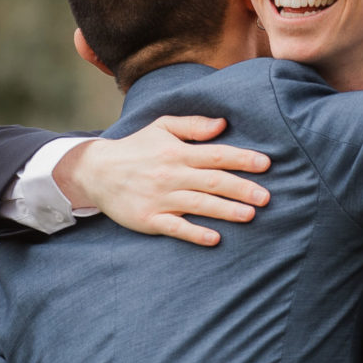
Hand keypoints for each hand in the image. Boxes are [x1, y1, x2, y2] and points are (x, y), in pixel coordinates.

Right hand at [59, 116, 270, 247]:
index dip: (242, 159)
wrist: (96, 171)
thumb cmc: (136, 148)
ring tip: (250, 215)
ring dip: (225, 210)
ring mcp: (160, 199)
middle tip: (267, 197)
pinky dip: (195, 233)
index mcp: (177, 153)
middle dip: (241, 189)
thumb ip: (193, 125)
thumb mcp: (161, 127)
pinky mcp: (149, 219)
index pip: (216, 155)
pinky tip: (214, 238)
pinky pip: (175, 227)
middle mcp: (171, 175)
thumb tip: (223, 124)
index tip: (266, 163)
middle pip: (212, 182)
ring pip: (198, 205)